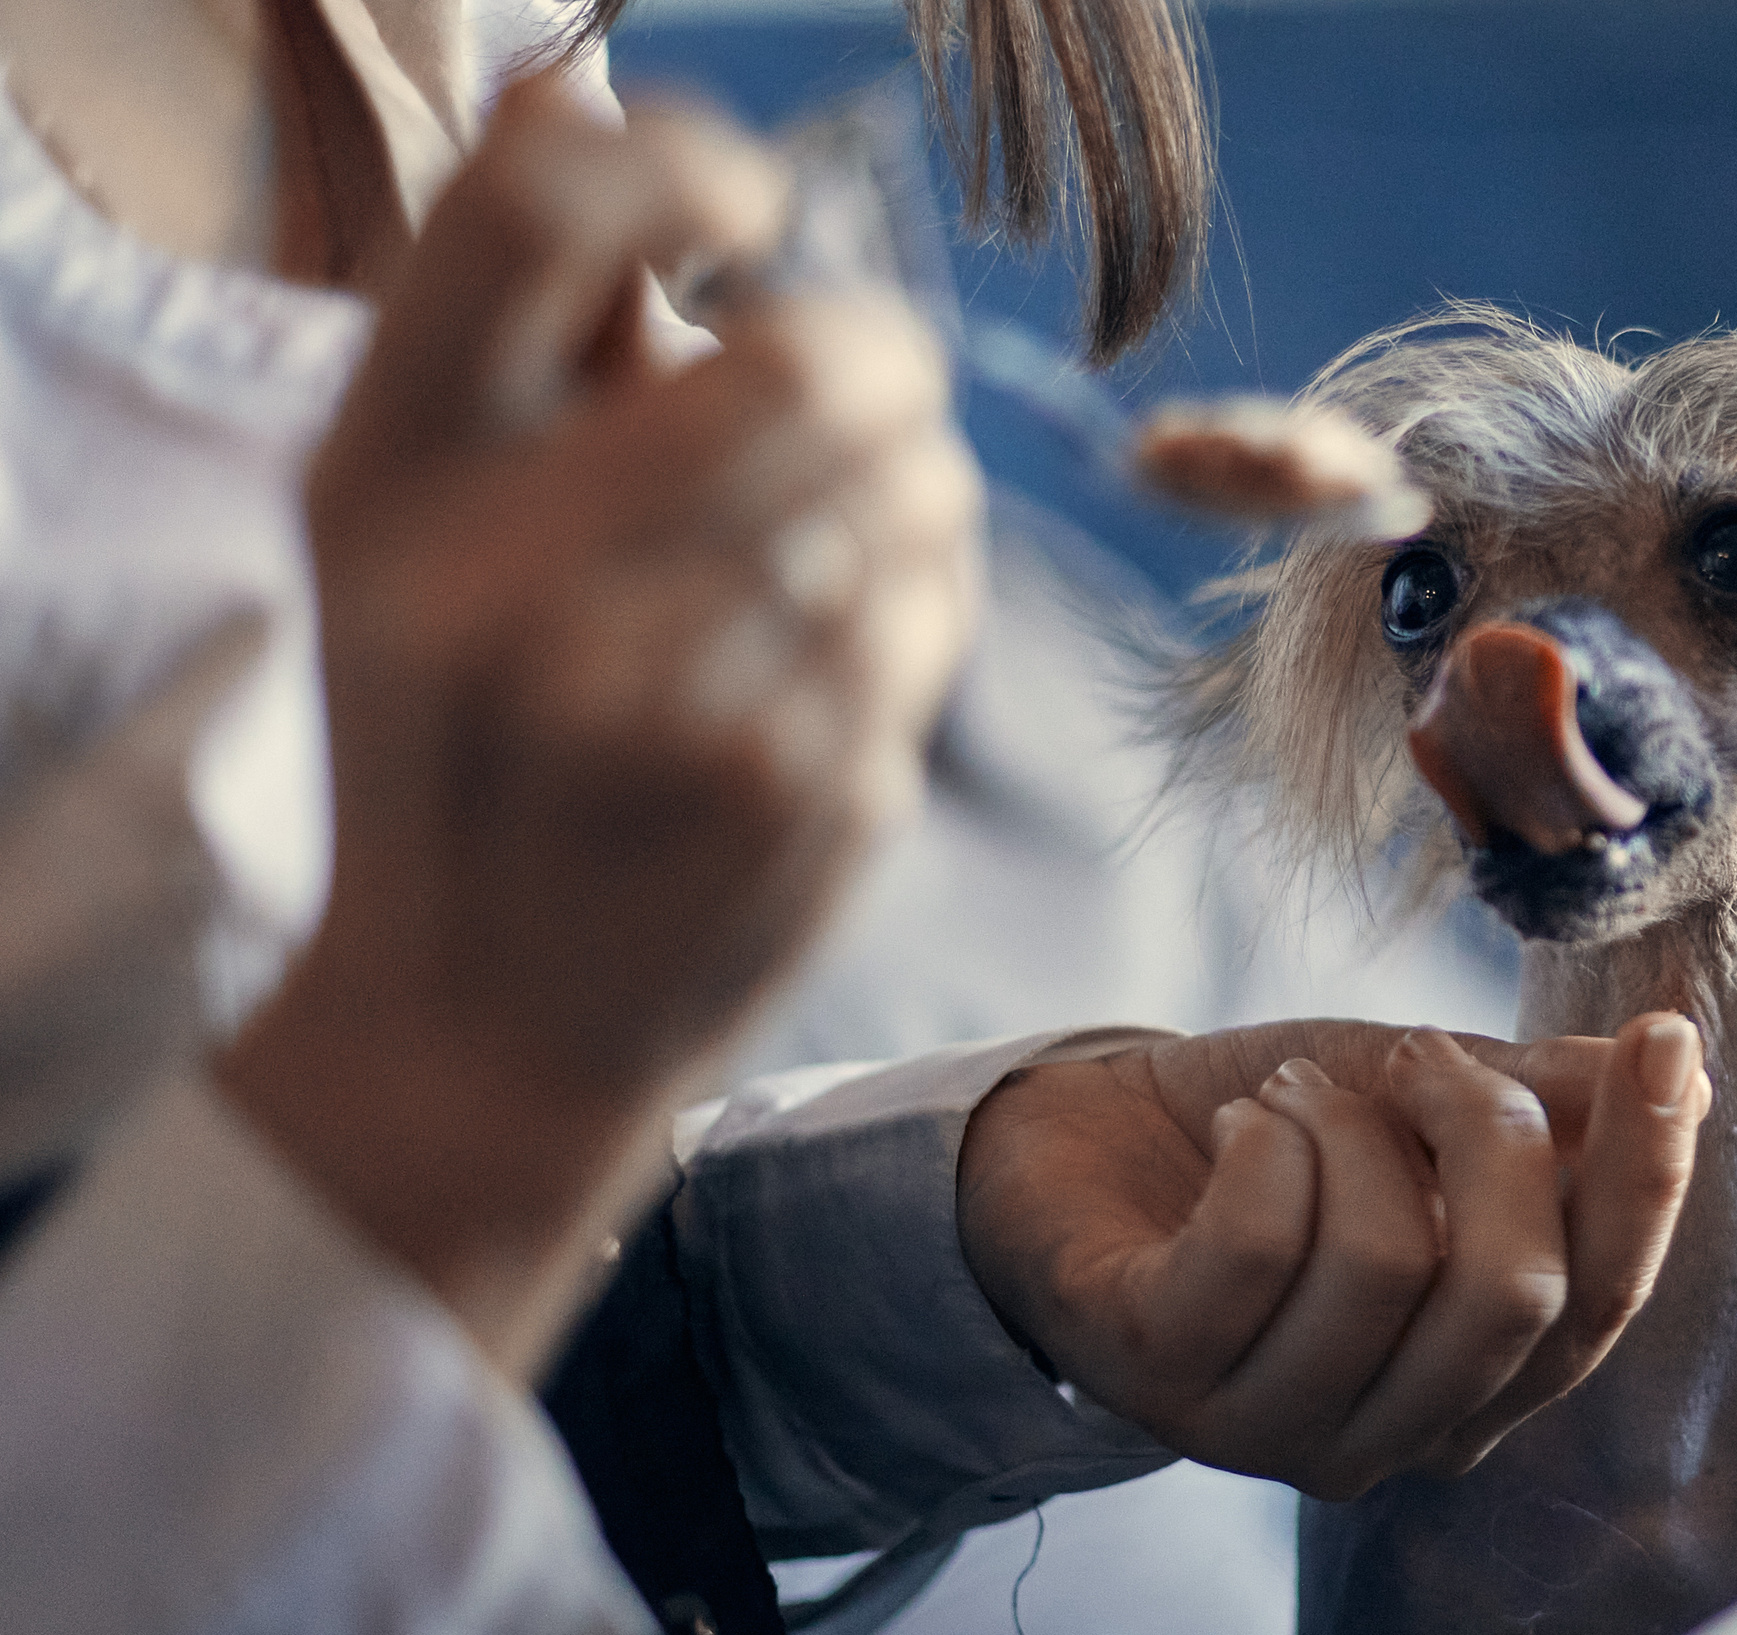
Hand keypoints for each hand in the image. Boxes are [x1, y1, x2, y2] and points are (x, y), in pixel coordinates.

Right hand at [220, 77, 982, 1375]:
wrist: (481, 1025)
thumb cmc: (454, 742)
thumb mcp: (408, 533)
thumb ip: (512, 330)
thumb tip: (586, 90)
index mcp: (388, 478)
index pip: (544, 207)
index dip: (682, 160)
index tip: (751, 202)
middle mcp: (512, 584)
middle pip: (811, 354)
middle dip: (874, 355)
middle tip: (863, 390)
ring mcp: (669, 700)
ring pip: (910, 484)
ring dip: (903, 491)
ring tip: (820, 560)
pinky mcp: (800, 790)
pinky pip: (935, 609)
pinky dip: (915, 610)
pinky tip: (834, 666)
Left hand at [958, 1016, 1706, 1498]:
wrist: (1074, 1139)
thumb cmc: (1261, 1135)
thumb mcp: (1412, 1101)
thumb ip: (1538, 1104)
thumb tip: (1687, 1078)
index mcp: (1475, 1377)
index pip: (1603, 1300)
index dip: (1646, 1173)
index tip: (1666, 1040)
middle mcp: (1388, 1433)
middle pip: (1512, 1292)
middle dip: (1484, 1131)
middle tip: (1415, 1056)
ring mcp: (1268, 1426)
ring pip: (1384, 1259)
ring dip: (1345, 1127)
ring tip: (1290, 1099)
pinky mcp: (1160, 1375)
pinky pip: (1258, 1245)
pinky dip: (1261, 1144)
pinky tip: (1232, 1129)